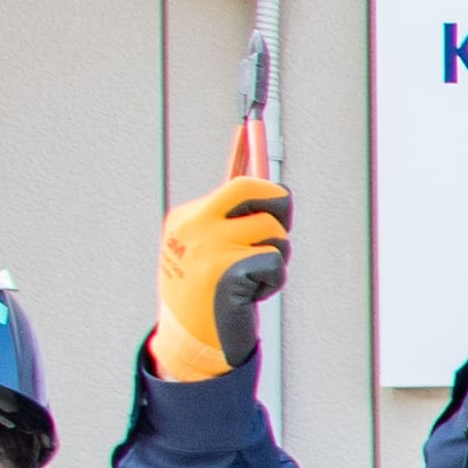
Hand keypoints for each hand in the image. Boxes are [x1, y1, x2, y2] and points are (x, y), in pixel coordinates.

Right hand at [152, 170, 294, 382]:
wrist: (192, 345)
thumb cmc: (209, 298)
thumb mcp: (213, 255)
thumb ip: (233, 224)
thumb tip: (264, 191)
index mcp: (188, 218)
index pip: (229, 180)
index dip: (244, 151)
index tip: (251, 123)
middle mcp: (193, 225)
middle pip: (256, 189)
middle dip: (279, 207)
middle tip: (275, 234)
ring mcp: (207, 245)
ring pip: (273, 230)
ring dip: (276, 258)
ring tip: (252, 280)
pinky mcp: (225, 269)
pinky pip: (274, 260)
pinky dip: (272, 281)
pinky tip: (250, 296)